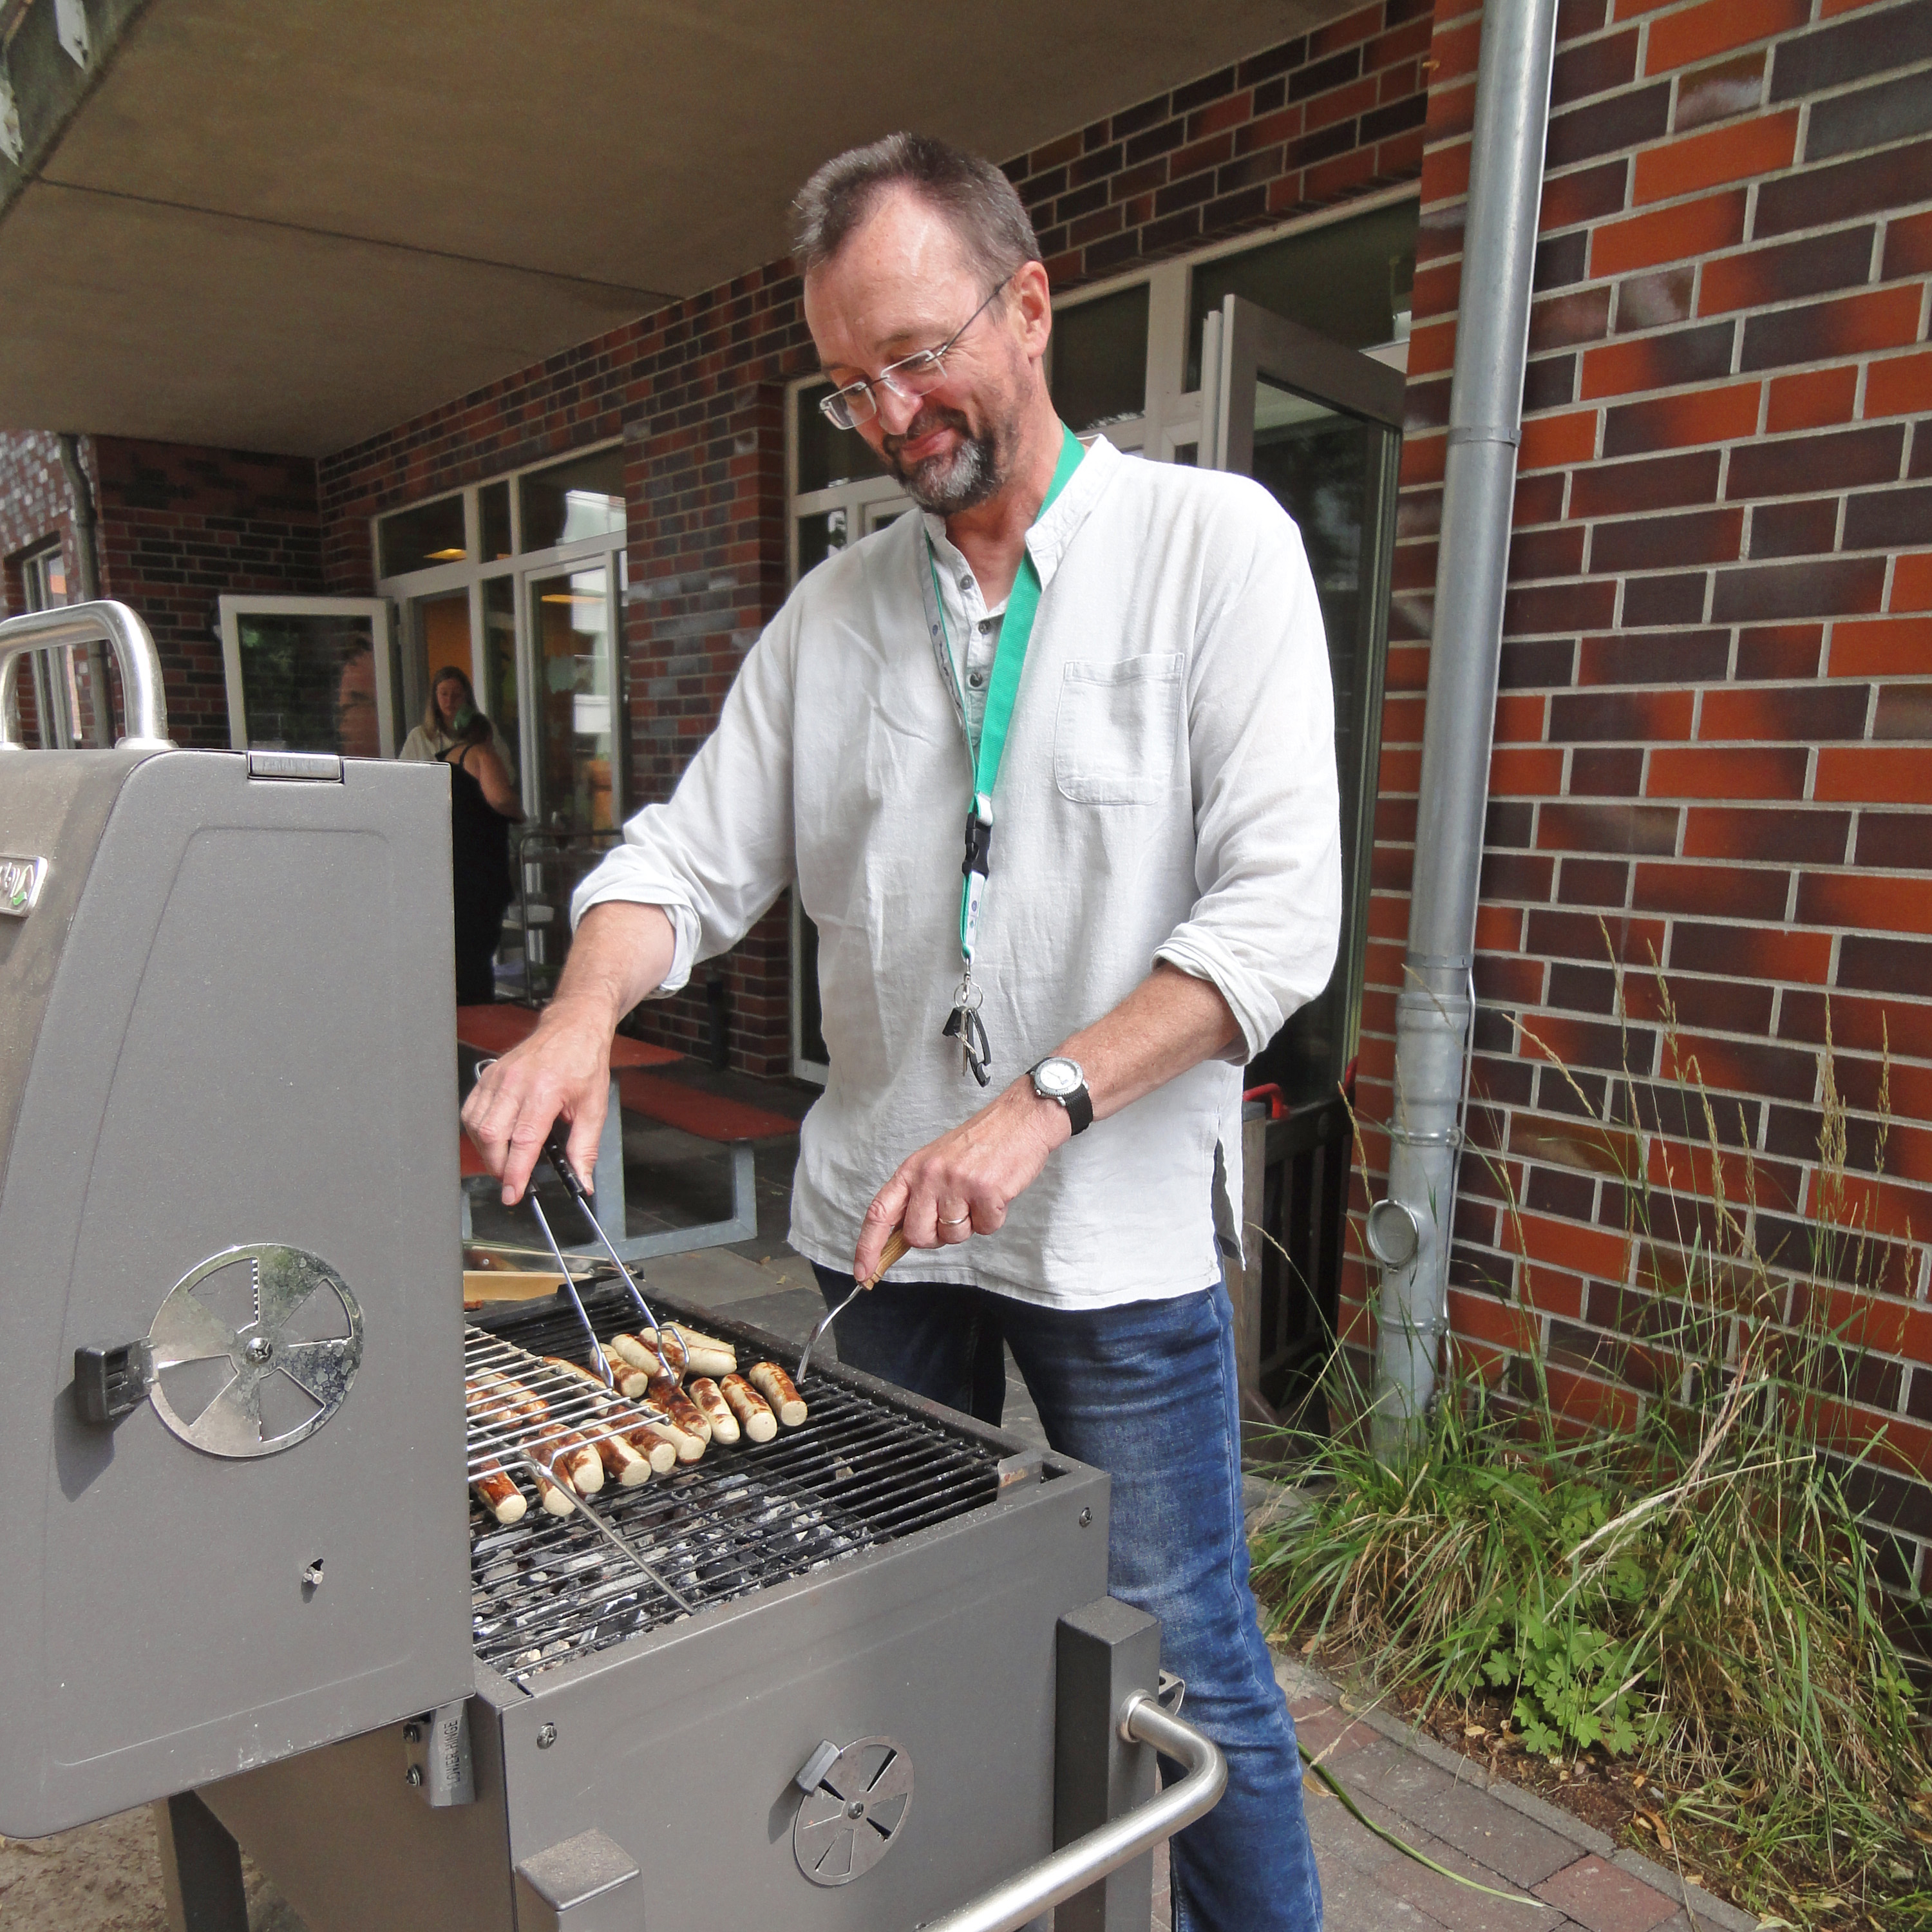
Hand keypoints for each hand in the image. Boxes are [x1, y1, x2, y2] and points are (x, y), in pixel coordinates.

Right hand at [461, 1001, 613, 1203]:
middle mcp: (517, 1082)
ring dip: (486, 1151)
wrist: (573, 1026)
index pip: (524, 1141)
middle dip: (498, 1166)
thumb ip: (585, 1148)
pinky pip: (471, 1110)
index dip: (515, 1173)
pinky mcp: (488, 1075)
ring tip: (504, 1161)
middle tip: (512, 1179)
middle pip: (492, 1135)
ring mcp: (498, 1077)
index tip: (513, 1193)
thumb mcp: (594, 1107)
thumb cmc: (584, 1061)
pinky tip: (493, 1139)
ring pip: (477, 1125)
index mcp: (546, 1090)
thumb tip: (582, 1180)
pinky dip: (477, 1131)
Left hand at [854, 1079, 1069, 1279]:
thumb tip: (903, 1234)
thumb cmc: (979, 1143)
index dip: (868, 1247)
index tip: (863, 1272)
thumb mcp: (936, 1162)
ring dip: (969, 1224)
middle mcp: (929, 1176)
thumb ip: (918, 1195)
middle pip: (918, 1236)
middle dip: (936, 1236)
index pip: (879, 1213)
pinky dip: (993, 1218)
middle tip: (954, 1213)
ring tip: (978, 1195)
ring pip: (953, 1236)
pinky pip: (986, 1228)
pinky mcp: (985, 1191)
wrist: (1019, 1119)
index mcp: (912, 1169)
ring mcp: (957, 1183)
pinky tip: (995, 1194)